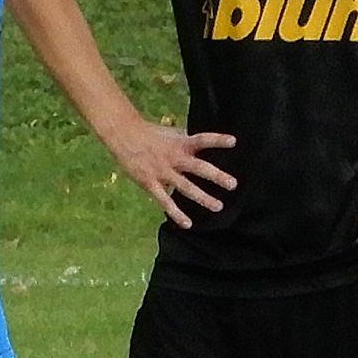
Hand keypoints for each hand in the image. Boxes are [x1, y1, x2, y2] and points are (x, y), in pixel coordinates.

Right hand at [103, 111, 236, 226]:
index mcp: (181, 143)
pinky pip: (165, 201)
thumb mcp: (172, 134)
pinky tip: (188, 224)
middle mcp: (174, 157)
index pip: (202, 139)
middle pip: (198, 167)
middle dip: (216, 176)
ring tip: (218, 207)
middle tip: (233, 184)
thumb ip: (188, 141)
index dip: (217, 140)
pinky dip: (176, 213)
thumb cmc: (150, 135)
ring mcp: (163, 171)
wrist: (124, 136)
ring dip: (203, 197)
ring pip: (186, 187)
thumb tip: (204, 144)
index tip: (233, 142)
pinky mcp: (150, 183)